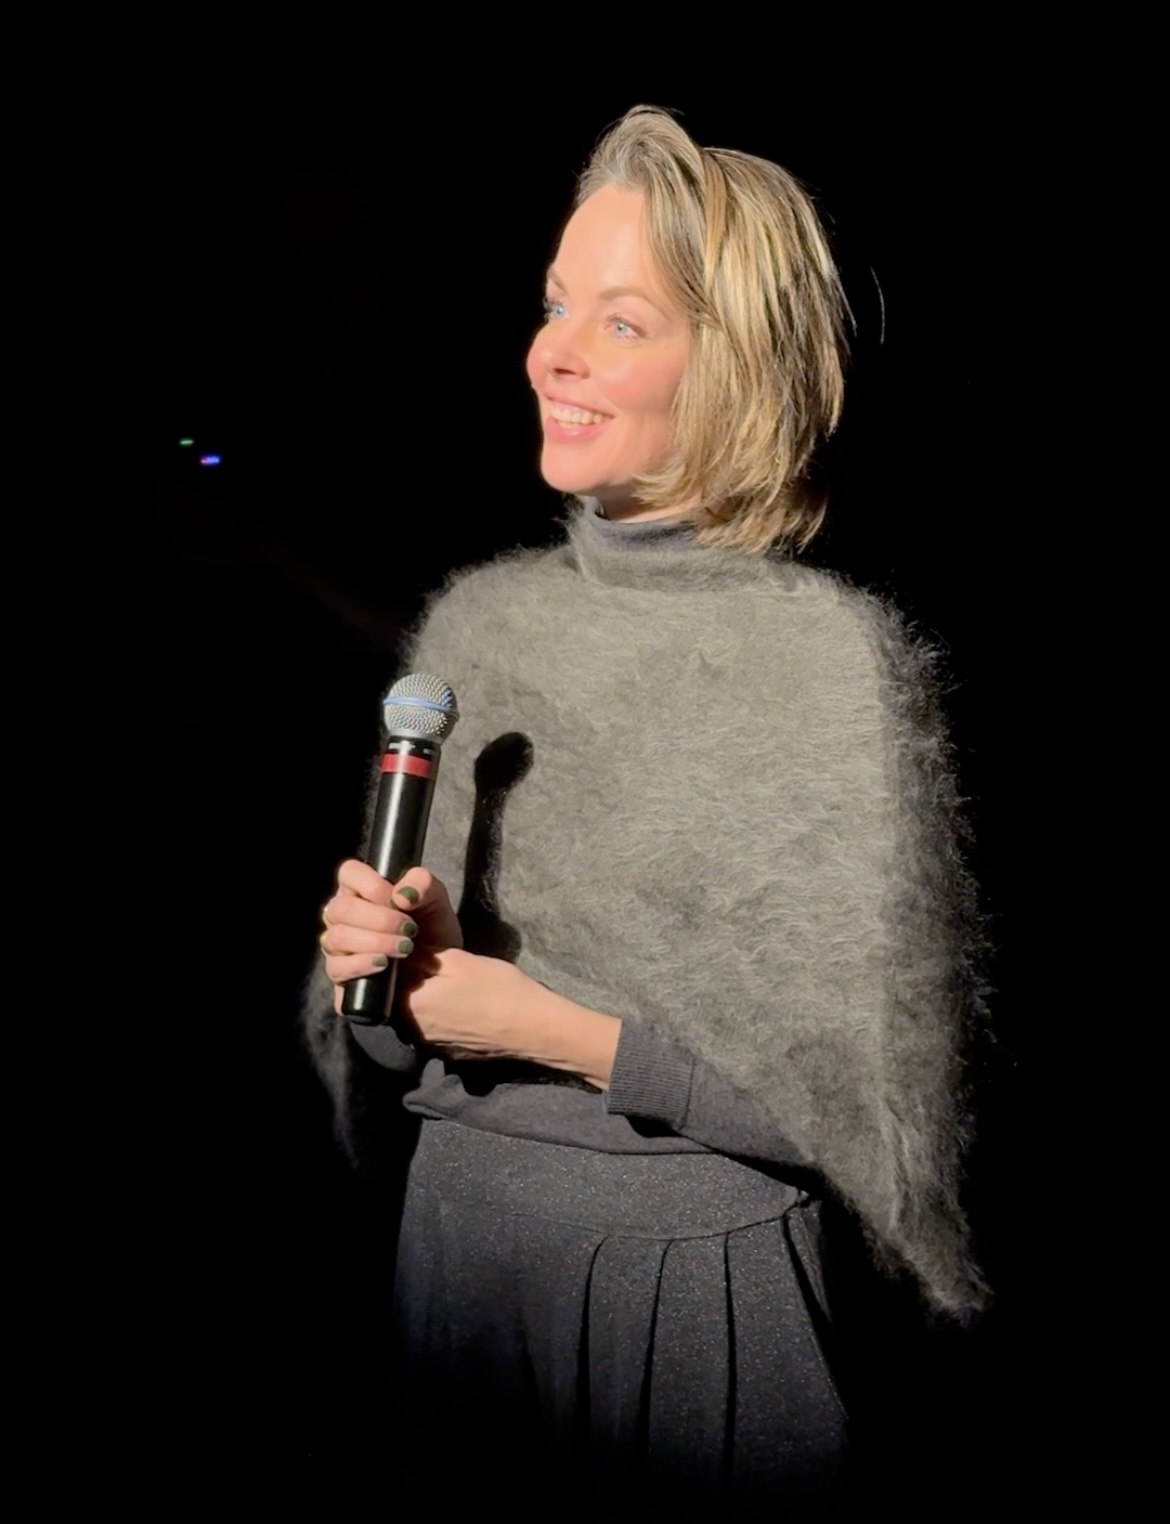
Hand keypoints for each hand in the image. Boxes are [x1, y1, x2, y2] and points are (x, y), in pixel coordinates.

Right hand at [319, 860, 461, 1016]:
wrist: (440, 975)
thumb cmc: (432, 931)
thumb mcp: (436, 901)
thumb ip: (422, 884)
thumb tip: (400, 895)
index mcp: (361, 890)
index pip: (349, 872)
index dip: (372, 885)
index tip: (399, 901)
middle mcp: (343, 916)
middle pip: (341, 908)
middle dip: (379, 919)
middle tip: (410, 930)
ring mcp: (337, 946)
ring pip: (338, 937)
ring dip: (376, 942)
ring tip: (405, 949)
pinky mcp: (340, 975)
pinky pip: (337, 967)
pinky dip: (363, 964)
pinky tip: (385, 965)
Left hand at [401, 949, 621, 1088]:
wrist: (534, 1029)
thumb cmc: (498, 989)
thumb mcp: (458, 960)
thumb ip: (422, 954)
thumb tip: (399, 947)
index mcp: (408, 1004)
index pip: (384, 975)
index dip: (394, 956)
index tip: (408, 944)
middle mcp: (411, 1029)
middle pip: (396, 995)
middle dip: (407, 976)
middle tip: (430, 958)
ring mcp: (428, 1044)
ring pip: (413, 1010)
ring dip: (422, 994)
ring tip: (444, 978)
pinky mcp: (444, 1051)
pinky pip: (429, 1025)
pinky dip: (436, 1011)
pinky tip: (456, 1000)